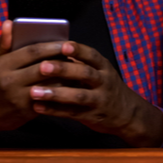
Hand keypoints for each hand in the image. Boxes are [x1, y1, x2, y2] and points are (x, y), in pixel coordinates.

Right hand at [0, 20, 66, 139]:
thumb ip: (2, 42)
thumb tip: (9, 23)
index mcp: (1, 65)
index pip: (31, 52)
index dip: (50, 46)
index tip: (65, 41)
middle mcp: (10, 82)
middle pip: (43, 68)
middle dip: (61, 60)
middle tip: (75, 54)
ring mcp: (19, 99)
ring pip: (49, 85)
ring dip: (64, 77)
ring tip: (76, 68)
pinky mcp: (26, 113)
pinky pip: (48, 100)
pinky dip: (60, 92)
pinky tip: (69, 85)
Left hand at [27, 42, 162, 146]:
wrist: (127, 114)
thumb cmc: (106, 86)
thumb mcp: (100, 71)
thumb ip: (80, 62)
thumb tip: (53, 48)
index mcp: (104, 67)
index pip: (92, 55)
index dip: (78, 50)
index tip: (63, 46)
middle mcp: (103, 82)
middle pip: (84, 74)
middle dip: (63, 70)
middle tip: (42, 67)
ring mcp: (99, 100)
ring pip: (77, 96)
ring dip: (55, 94)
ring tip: (34, 92)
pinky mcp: (92, 116)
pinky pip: (72, 113)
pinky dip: (54, 110)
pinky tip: (38, 107)